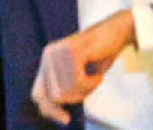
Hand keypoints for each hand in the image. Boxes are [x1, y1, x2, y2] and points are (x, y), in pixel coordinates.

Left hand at [30, 9, 134, 124]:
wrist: (114, 33)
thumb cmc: (98, 56)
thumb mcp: (77, 76)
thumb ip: (64, 89)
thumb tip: (53, 110)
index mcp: (46, 62)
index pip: (38, 94)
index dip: (49, 110)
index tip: (65, 120)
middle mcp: (47, 56)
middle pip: (54, 96)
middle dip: (75, 98)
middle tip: (90, 87)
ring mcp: (58, 53)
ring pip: (68, 90)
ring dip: (86, 90)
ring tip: (95, 78)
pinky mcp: (72, 52)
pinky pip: (79, 81)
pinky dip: (92, 83)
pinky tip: (98, 75)